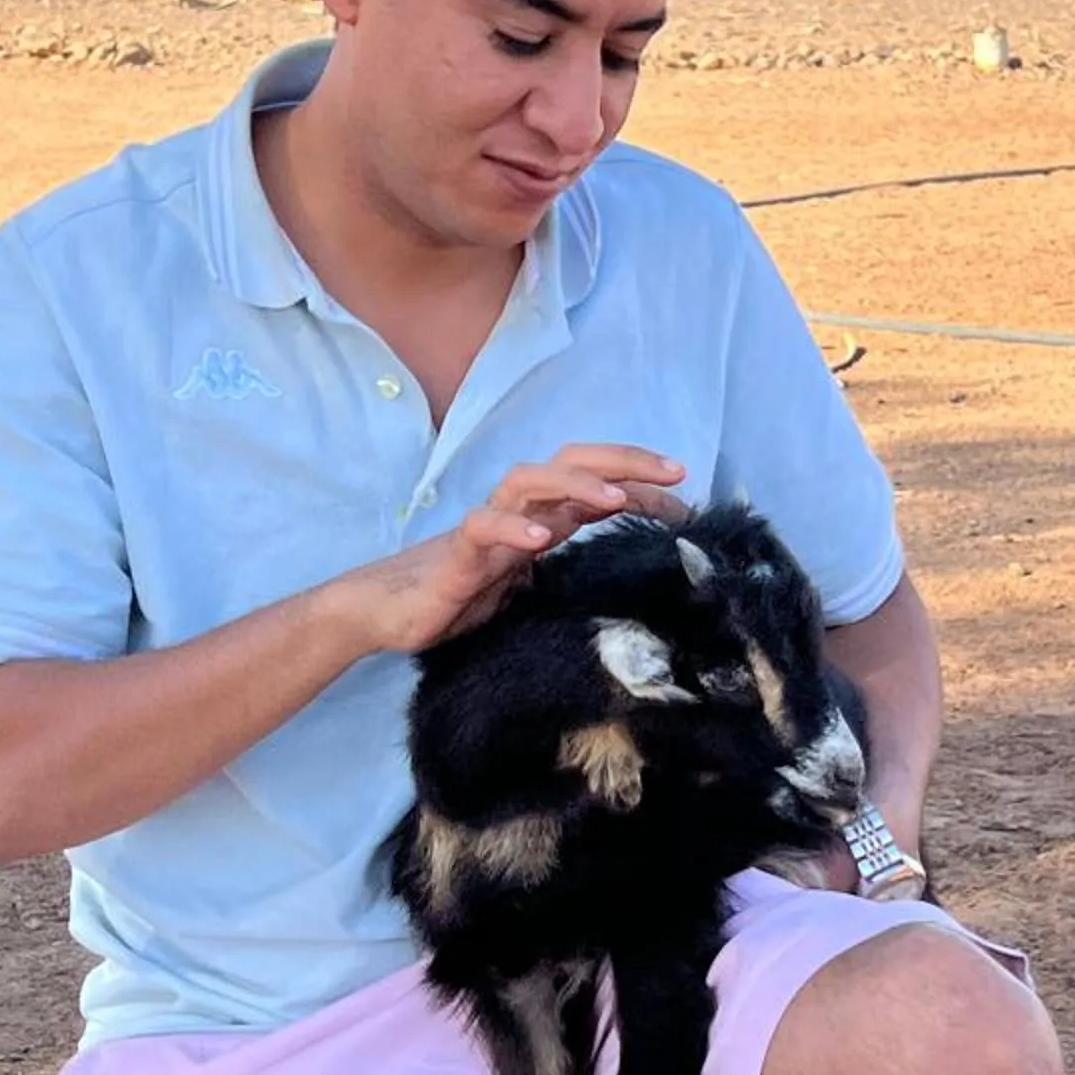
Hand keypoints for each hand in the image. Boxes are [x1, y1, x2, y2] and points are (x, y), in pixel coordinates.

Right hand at [338, 444, 687, 656]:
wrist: (387, 613)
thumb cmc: (461, 598)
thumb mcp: (532, 588)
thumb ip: (571, 571)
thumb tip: (632, 578)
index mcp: (541, 519)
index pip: (598, 484)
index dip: (642, 484)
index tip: (687, 500)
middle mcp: (518, 512)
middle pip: (572, 462)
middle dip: (625, 461)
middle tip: (675, 473)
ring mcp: (488, 527)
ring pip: (531, 480)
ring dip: (576, 483)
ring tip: (614, 498)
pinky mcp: (458, 554)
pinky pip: (483, 527)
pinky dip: (513, 528)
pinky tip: (541, 540)